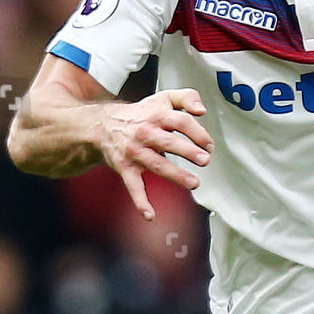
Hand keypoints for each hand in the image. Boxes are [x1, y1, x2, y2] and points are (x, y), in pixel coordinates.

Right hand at [97, 89, 212, 216]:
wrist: (104, 126)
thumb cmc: (141, 114)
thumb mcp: (163, 98)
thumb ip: (186, 98)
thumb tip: (202, 109)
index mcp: (157, 115)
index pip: (180, 121)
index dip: (197, 132)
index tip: (209, 145)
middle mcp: (145, 133)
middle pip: (169, 142)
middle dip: (188, 151)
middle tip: (204, 160)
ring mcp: (135, 152)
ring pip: (156, 165)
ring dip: (175, 175)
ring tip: (194, 183)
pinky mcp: (126, 168)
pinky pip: (133, 186)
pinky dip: (140, 202)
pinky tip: (150, 215)